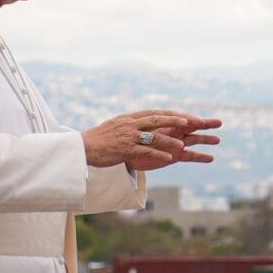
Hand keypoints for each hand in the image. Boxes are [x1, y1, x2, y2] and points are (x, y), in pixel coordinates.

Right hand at [82, 110, 221, 170]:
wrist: (82, 147)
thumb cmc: (98, 139)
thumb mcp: (115, 127)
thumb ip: (129, 125)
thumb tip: (139, 123)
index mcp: (129, 118)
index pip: (154, 113)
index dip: (170, 115)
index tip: (184, 116)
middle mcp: (130, 125)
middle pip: (156, 120)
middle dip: (174, 122)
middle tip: (191, 123)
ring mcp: (127, 137)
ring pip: (152, 137)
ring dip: (168, 141)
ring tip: (182, 146)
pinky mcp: (124, 150)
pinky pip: (144, 152)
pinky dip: (158, 154)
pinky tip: (169, 159)